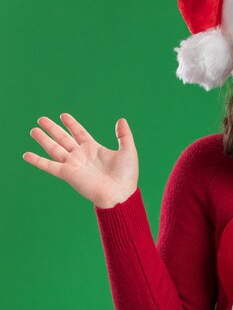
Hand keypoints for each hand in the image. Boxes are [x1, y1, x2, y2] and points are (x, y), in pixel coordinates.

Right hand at [23, 113, 138, 207]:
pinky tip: (26, 154)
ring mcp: (73, 164)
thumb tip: (121, 120)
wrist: (120, 194)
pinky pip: (49, 166)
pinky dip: (37, 161)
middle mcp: (81, 156)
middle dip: (53, 129)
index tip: (63, 115)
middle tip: (41, 119)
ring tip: (34, 130)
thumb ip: (124, 135)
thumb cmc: (127, 175)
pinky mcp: (68, 174)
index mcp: (94, 149)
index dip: (71, 124)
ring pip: (54, 149)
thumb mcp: (128, 150)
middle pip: (64, 139)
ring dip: (43, 140)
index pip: (79, 133)